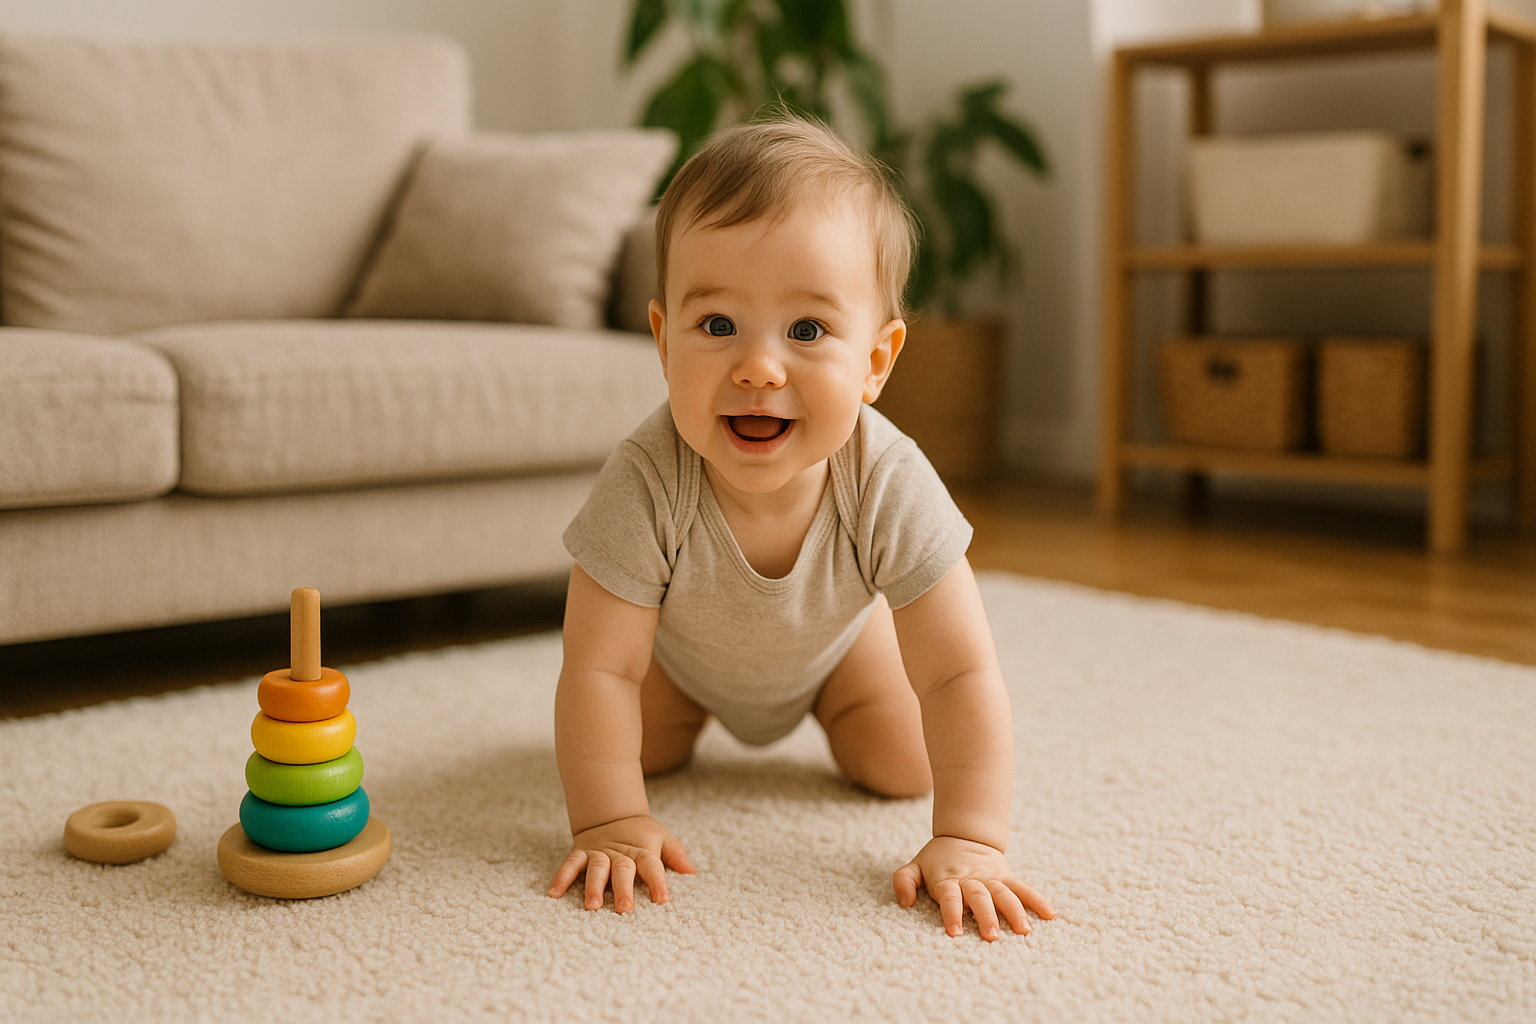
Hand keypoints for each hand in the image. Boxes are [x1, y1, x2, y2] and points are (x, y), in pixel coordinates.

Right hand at [547, 815, 694, 912]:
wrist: (613, 813)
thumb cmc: (642, 835)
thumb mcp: (662, 839)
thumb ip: (676, 855)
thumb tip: (692, 871)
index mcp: (643, 850)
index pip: (652, 866)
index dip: (658, 882)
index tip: (662, 899)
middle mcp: (620, 852)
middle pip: (622, 870)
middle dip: (623, 889)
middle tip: (624, 909)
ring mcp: (599, 852)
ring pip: (596, 868)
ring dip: (593, 887)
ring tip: (592, 906)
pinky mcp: (581, 852)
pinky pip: (570, 864)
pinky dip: (561, 877)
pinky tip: (554, 893)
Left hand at [893, 836, 1054, 940]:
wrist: (963, 835)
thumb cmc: (936, 860)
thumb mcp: (914, 866)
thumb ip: (904, 882)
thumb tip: (905, 902)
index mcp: (947, 879)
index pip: (950, 896)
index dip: (952, 912)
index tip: (955, 932)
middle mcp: (971, 879)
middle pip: (980, 897)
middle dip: (986, 916)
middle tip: (992, 936)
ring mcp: (991, 878)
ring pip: (1004, 893)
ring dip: (1015, 911)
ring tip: (1024, 931)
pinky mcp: (1006, 877)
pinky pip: (1023, 888)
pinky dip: (1036, 899)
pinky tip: (1049, 914)